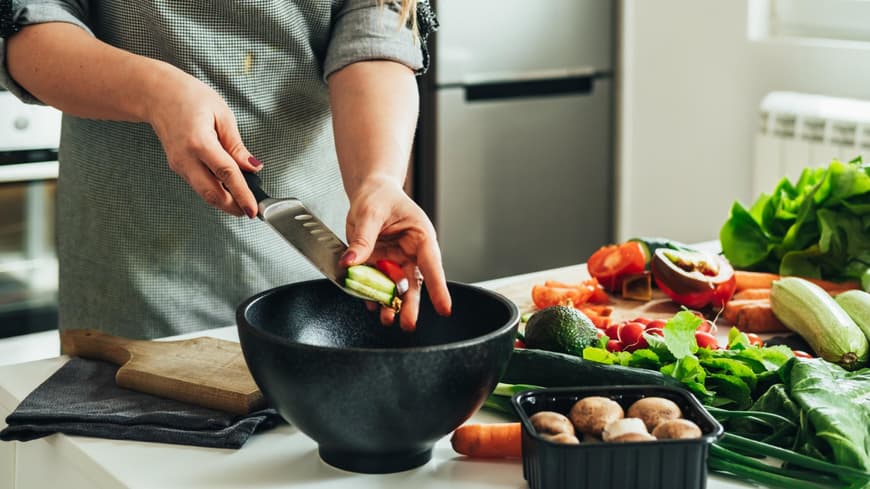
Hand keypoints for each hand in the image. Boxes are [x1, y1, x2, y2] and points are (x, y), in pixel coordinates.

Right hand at [145, 66, 261, 217]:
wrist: (156, 95)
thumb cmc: (189, 97)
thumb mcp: (222, 114)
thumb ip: (236, 145)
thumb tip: (253, 166)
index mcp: (199, 141)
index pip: (226, 174)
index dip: (242, 194)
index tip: (253, 208)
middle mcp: (185, 158)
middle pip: (212, 193)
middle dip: (233, 207)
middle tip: (250, 211)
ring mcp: (178, 165)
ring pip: (204, 193)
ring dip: (224, 201)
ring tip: (243, 201)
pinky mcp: (177, 167)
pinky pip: (198, 184)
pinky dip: (215, 190)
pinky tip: (228, 188)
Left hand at [340, 178, 451, 330]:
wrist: (370, 193)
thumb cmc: (380, 196)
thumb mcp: (371, 213)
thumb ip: (363, 239)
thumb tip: (351, 261)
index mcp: (420, 236)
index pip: (432, 264)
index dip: (438, 288)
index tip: (444, 308)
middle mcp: (411, 252)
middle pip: (414, 283)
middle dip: (411, 305)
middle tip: (408, 323)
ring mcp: (396, 261)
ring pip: (397, 288)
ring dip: (391, 304)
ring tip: (387, 318)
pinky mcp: (380, 265)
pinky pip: (378, 284)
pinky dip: (372, 294)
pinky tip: (371, 304)